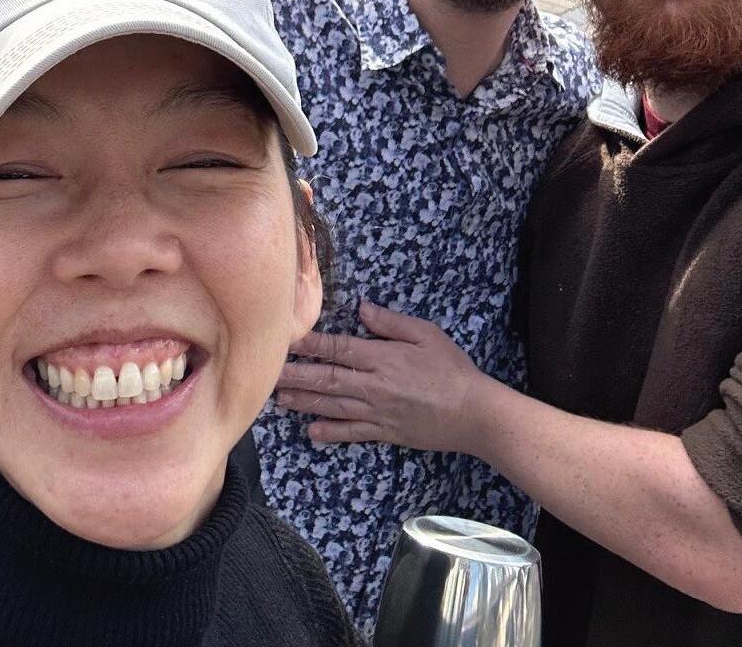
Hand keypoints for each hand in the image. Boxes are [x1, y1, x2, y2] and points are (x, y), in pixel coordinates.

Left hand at [275, 302, 484, 450]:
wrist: (473, 413)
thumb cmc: (452, 368)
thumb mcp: (426, 333)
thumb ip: (390, 322)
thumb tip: (361, 308)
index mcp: (382, 357)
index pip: (338, 348)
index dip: (310, 344)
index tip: (285, 340)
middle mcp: (374, 385)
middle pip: (328, 379)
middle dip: (295, 375)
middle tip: (267, 372)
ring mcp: (378, 412)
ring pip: (333, 406)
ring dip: (304, 402)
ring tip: (279, 399)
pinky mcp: (386, 432)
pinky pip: (353, 433)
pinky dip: (331, 433)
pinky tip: (311, 432)